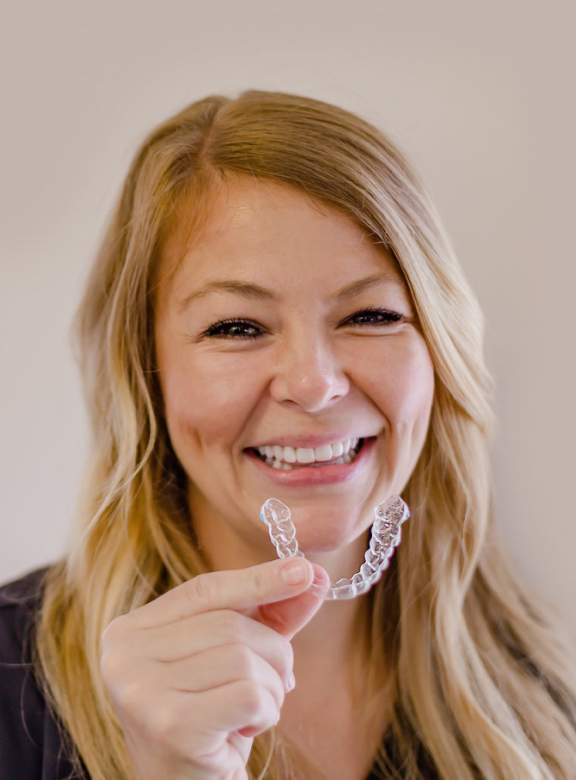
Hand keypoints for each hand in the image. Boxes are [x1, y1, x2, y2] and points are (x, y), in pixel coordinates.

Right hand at [100, 557, 326, 779]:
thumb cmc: (212, 716)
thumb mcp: (239, 654)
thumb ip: (271, 612)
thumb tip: (314, 573)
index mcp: (129, 631)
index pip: (203, 590)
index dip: (257, 579)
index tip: (305, 570)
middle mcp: (123, 657)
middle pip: (229, 624)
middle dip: (273, 652)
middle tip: (277, 682)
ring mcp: (141, 692)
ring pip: (242, 658)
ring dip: (271, 687)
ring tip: (254, 711)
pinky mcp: (170, 726)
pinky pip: (249, 695)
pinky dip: (266, 711)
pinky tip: (245, 729)